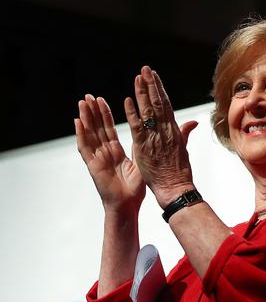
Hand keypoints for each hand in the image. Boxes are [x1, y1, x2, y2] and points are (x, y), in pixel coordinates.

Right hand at [75, 95, 144, 213]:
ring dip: (85, 118)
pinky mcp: (92, 165)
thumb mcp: (141, 162)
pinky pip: (85, 147)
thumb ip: (143, 146)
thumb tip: (152, 132)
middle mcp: (104, 154)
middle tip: (89, 96)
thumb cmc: (136, 188)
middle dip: (93, 112)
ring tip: (82, 102)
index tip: (102, 100)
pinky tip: (77, 122)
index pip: (109, 130)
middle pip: (97, 129)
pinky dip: (81, 134)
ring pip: (89, 134)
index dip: (105, 115)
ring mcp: (97, 159)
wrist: (128, 205)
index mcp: (116, 153)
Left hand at [124, 66, 198, 207]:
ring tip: (138, 77)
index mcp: (174, 130)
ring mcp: (156, 137)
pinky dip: (133, 113)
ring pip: (148, 111)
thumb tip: (193, 122)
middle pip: (158, 103)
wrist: (176, 188)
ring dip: (142, 93)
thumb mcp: (183, 149)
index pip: (166, 105)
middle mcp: (166, 131)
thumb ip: (185, 132)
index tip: (154, 76)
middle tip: (145, 69)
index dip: (159, 89)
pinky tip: (128, 100)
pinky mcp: (144, 146)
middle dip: (152, 85)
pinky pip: (137, 127)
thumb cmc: (179, 172)